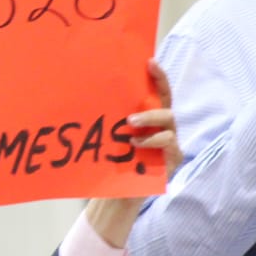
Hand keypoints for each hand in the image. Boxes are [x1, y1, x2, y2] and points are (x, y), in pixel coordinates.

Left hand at [85, 59, 178, 247]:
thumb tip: (82, 93)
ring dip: (149, 122)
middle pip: (167, 103)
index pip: (158, 91)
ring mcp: (171, 142)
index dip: (158, 76)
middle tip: (131, 111)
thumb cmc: (111, 161)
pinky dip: (153, 142)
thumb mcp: (109, 136)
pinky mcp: (173, 158)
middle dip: (156, 95)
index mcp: (149, 116)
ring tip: (130, 130)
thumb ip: (109, 119)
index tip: (149, 61)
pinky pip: (169, 144)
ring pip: (169, 122)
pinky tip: (137, 147)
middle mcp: (163, 125)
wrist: (116, 194)